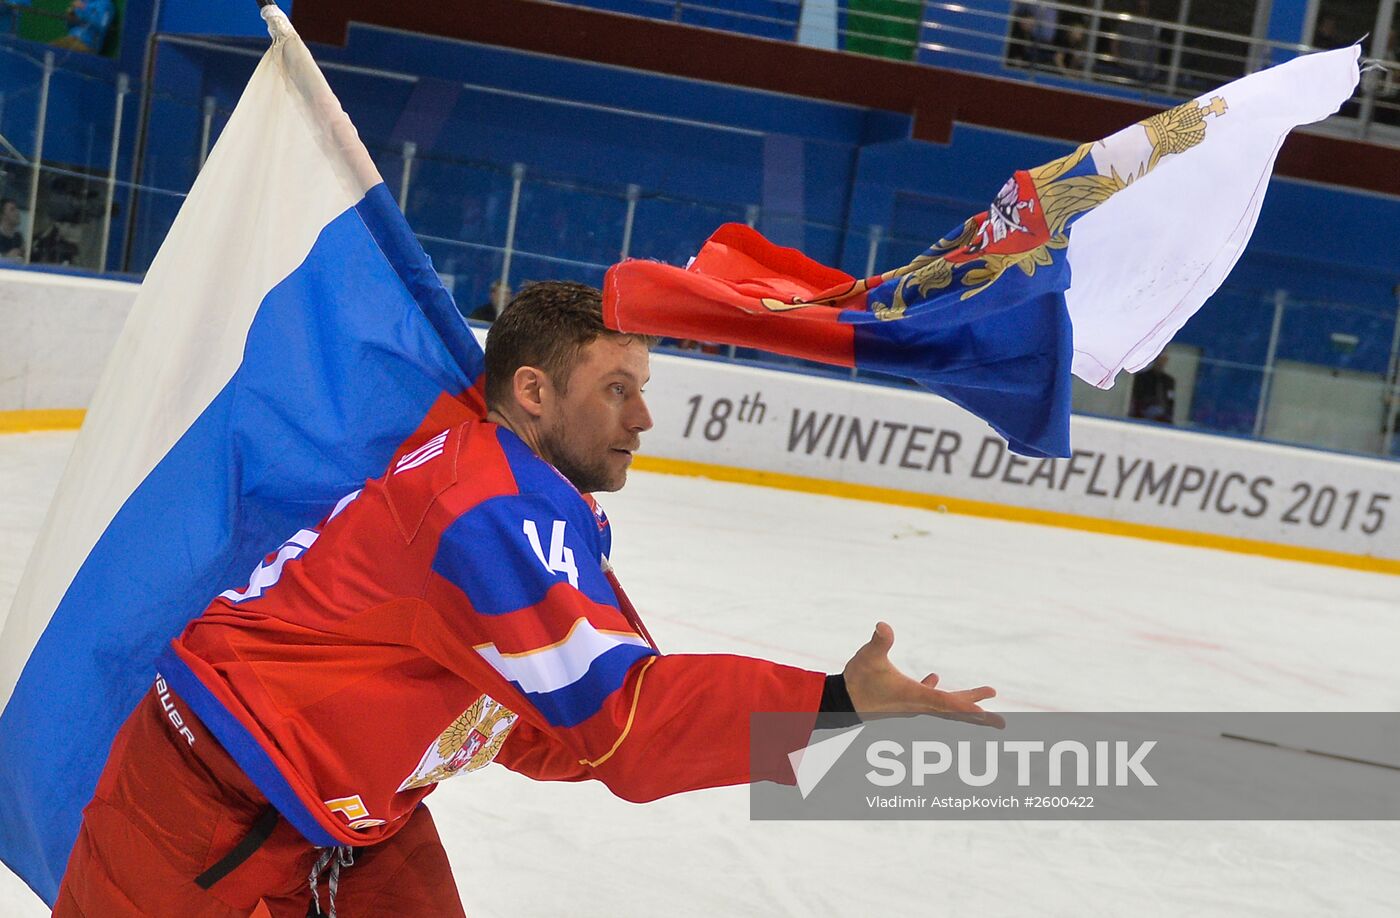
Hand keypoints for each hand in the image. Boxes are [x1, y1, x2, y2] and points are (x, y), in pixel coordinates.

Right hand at [843, 622, 1003, 727]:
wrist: (841, 703)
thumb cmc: (857, 681)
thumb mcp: (868, 658)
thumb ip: (879, 642)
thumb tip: (883, 626)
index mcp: (915, 696)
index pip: (947, 703)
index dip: (967, 707)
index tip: (987, 714)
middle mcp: (918, 705)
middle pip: (954, 711)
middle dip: (979, 716)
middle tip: (1003, 723)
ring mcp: (913, 706)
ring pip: (945, 706)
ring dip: (965, 704)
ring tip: (984, 700)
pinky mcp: (905, 702)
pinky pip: (929, 700)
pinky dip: (938, 692)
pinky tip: (936, 678)